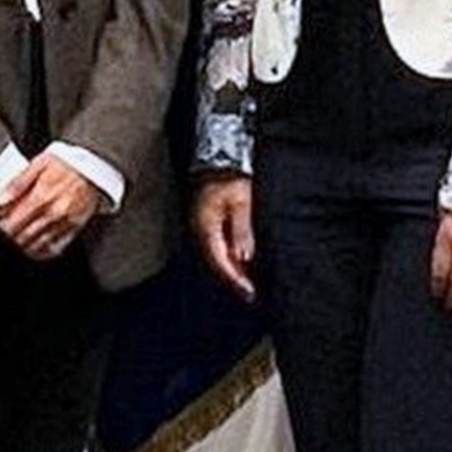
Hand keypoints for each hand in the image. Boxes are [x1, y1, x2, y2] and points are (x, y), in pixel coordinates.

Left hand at [0, 153, 107, 262]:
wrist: (95, 168)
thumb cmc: (67, 164)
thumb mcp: (39, 163)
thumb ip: (18, 182)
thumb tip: (0, 200)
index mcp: (41, 196)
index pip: (13, 221)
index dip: (1, 225)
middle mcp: (53, 212)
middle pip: (22, 236)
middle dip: (10, 236)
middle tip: (5, 230)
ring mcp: (64, 223)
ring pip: (36, 244)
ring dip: (22, 244)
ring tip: (17, 238)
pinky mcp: (74, 229)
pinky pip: (54, 248)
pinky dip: (41, 251)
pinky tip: (34, 247)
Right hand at [192, 177, 256, 300]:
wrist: (220, 158)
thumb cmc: (231, 176)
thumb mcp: (242, 202)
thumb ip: (242, 230)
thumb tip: (244, 257)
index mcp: (205, 226)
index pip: (219, 261)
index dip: (234, 279)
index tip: (248, 292)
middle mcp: (200, 230)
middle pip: (216, 263)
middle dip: (234, 279)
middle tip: (251, 294)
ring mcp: (202, 228)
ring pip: (217, 257)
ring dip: (232, 270)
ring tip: (249, 284)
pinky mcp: (208, 224)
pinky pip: (218, 247)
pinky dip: (230, 258)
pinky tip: (242, 264)